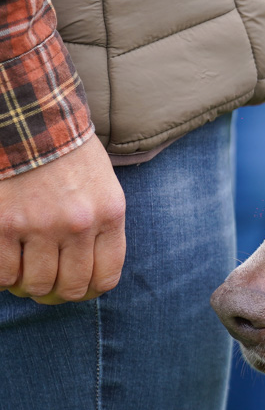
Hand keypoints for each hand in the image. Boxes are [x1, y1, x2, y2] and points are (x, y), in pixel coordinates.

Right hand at [0, 136, 125, 304]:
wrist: (29, 116)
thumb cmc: (67, 151)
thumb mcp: (102, 186)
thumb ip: (101, 226)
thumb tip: (91, 271)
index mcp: (108, 214)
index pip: (106, 276)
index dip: (90, 291)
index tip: (77, 289)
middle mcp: (78, 224)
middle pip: (72, 287)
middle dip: (58, 293)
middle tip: (45, 286)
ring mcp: (40, 225)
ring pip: (36, 283)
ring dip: (28, 284)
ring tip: (22, 272)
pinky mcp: (3, 223)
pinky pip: (3, 272)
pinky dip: (3, 275)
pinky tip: (4, 262)